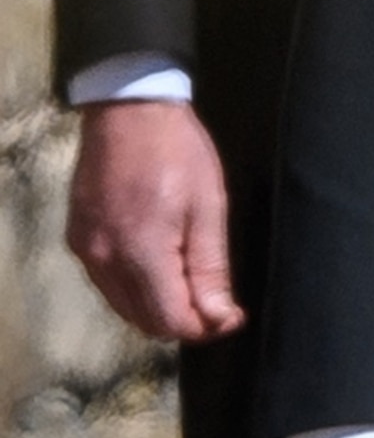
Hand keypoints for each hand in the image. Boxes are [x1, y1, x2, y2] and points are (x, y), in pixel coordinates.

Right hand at [66, 101, 244, 342]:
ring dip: (158, 307)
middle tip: (217, 302)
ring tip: (191, 282)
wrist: (129, 109)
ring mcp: (85, 250)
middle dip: (184, 320)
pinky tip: (160, 267)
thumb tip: (217, 318)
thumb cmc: (178, 152)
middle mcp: (104, 259)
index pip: (170, 321)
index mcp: (140, 251)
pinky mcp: (78, 238)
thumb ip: (210, 268)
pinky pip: (107, 284)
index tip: (232, 315)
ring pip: (124, 307)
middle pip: (144, 321)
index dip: (205, 328)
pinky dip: (135, 288)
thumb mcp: (209, 207)